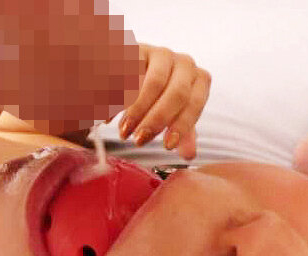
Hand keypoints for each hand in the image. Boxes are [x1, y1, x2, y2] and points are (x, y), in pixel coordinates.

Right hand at [118, 45, 211, 159]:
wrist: (135, 68)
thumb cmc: (161, 97)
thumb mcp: (175, 115)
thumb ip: (183, 134)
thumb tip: (188, 155)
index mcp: (200, 80)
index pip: (195, 103)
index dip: (181, 126)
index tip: (166, 147)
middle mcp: (184, 63)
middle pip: (176, 93)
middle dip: (157, 120)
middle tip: (139, 140)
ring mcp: (160, 53)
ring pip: (152, 84)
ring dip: (137, 112)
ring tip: (124, 132)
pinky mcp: (135, 48)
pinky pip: (128, 75)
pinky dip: (117, 99)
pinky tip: (108, 118)